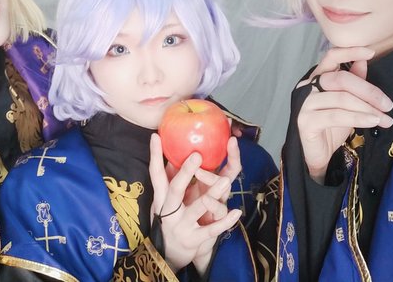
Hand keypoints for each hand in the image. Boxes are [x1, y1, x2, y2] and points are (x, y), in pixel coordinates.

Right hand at [149, 134, 241, 273]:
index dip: (155, 155)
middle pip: (175, 188)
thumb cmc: (171, 219)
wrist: (169, 255)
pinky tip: (237, 212)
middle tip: (196, 154)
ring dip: (212, 194)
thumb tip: (172, 153)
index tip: (155, 136)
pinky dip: (225, 221)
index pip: (155, 174)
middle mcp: (169, 211)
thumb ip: (169, 180)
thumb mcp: (166, 201)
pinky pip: (212, 229)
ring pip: (198, 208)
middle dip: (185, 172)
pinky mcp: (195, 239)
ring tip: (225, 181)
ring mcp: (182, 225)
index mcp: (161, 198)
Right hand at [297, 47, 392, 183]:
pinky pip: (336, 115)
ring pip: (341, 98)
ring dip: (367, 108)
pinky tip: (372, 122)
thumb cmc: (332, 126)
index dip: (350, 51)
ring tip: (385, 118)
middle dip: (369, 91)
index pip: (331, 57)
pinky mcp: (306, 121)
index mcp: (318, 77)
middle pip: (341, 79)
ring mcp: (305, 104)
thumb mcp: (347, 103)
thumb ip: (353, 82)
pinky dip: (358, 117)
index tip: (371, 52)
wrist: (318, 154)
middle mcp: (308, 87)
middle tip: (388, 105)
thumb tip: (363, 61)